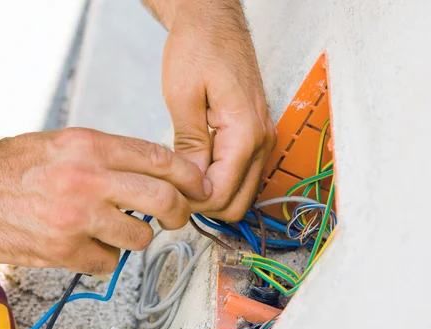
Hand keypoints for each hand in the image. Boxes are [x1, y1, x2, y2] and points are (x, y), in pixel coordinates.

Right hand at [0, 128, 209, 273]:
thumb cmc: (12, 164)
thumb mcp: (64, 142)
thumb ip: (109, 156)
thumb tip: (154, 175)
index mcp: (90, 145)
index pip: (160, 158)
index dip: (189, 176)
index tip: (199, 187)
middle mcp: (88, 178)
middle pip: (164, 199)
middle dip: (179, 213)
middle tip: (175, 218)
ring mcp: (77, 216)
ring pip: (140, 237)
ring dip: (136, 238)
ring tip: (115, 231)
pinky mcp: (63, 249)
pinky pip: (109, 262)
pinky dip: (105, 258)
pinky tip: (86, 246)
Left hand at [160, 0, 275, 220]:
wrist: (214, 22)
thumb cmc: (199, 47)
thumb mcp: (182, 96)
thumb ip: (190, 145)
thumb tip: (191, 185)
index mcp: (245, 133)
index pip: (221, 194)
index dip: (192, 201)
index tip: (168, 191)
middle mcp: (262, 141)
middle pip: (237, 204)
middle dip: (204, 205)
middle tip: (173, 190)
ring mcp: (262, 140)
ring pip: (241, 193)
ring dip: (212, 195)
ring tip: (181, 179)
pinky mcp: (255, 136)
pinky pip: (242, 175)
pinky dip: (219, 181)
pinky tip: (196, 168)